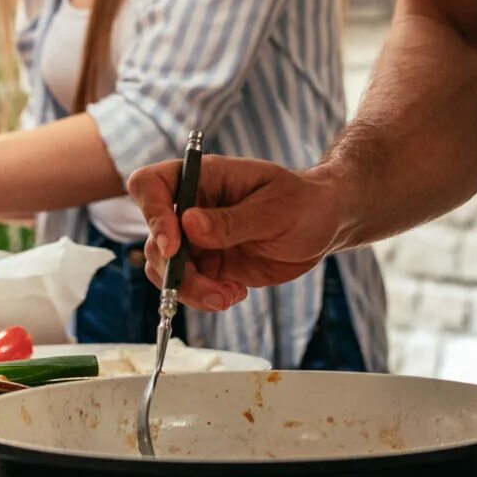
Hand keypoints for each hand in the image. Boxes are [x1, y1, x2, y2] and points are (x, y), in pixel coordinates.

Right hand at [128, 154, 345, 312]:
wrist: (324, 225)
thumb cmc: (304, 202)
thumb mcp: (274, 210)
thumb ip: (232, 220)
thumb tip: (188, 224)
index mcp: (204, 178)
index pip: (152, 184)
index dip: (152, 213)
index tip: (173, 245)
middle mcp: (192, 207)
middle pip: (153, 237)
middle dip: (173, 269)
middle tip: (209, 288)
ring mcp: (198, 239)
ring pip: (167, 268)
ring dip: (189, 290)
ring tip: (227, 296)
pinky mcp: (210, 265)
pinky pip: (190, 287)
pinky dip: (206, 298)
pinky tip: (235, 294)